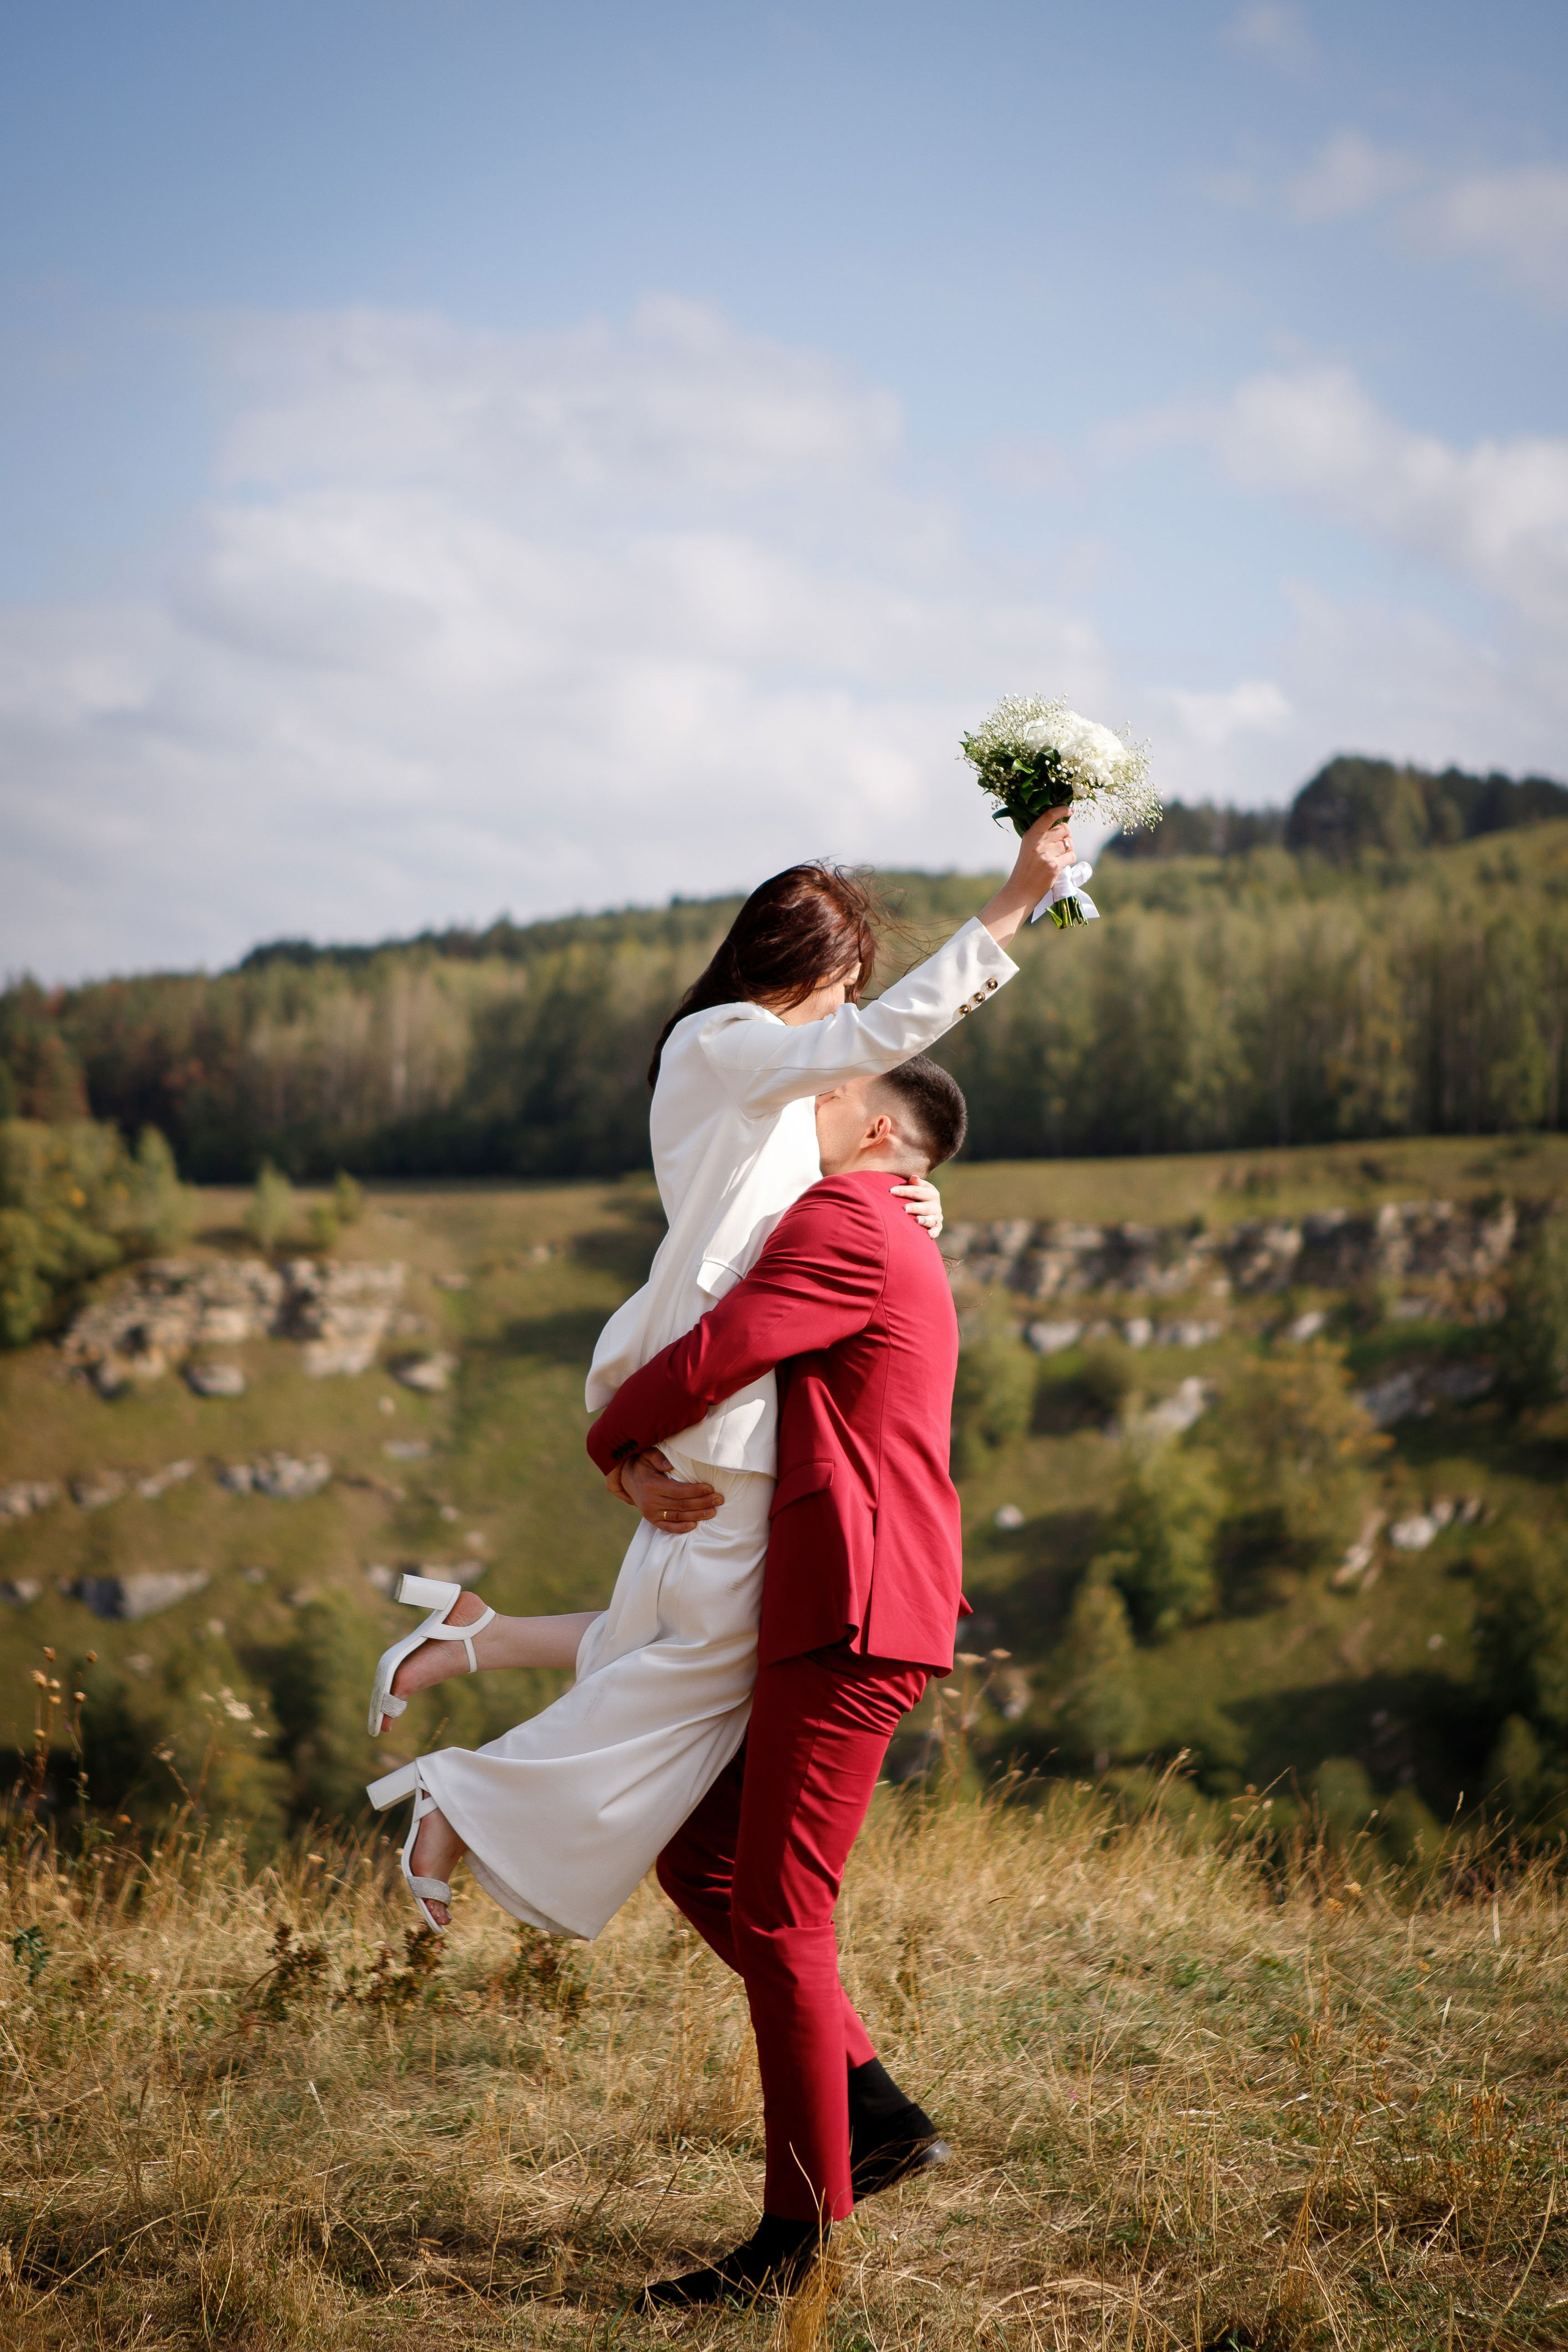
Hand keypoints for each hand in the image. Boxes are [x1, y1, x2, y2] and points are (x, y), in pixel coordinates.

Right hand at [612, 1447, 722, 1533]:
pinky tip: (694, 1525)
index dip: (695, 1491)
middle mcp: (650, 1501)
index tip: (710, 1488)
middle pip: (681, 1505)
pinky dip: (680, 1528)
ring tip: (712, 1512)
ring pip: (678, 1516)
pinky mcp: (651, 1519)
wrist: (626, 1478)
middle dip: (702, 1503)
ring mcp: (650, 1513)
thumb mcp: (647, 1455)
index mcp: (652, 1485)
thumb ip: (657, 1458)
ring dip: (697, 1515)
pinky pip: (667, 1527)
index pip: (678, 1491)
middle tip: (718, 1500)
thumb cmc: (642, 1465)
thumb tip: (669, 1465)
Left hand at [891, 1177, 942, 1238]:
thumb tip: (913, 1177)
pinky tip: (928, 1234)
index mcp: (931, 1192)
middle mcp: (935, 1205)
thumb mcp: (918, 1188)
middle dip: (915, 1207)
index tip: (891, 1191)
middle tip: (904, 1208)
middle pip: (925, 1206)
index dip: (904, 1191)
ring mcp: (937, 1217)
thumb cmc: (917, 1197)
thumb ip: (915, 1183)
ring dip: (924, 1220)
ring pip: (931, 1219)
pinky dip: (933, 1232)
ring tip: (916, 1220)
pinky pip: (936, 1230)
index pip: (917, 1191)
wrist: (927, 1210)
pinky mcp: (937, 1227)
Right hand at [977, 807, 1077, 949]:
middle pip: (1064, 829)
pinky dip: (1070, 860)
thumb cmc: (1025, 869)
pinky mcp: (1054, 866)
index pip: (1048, 816)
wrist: (1020, 891)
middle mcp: (1039, 842)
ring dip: (1068, 849)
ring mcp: (1046, 854)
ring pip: (1069, 843)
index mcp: (1031, 835)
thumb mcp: (1028, 848)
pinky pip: (1071, 856)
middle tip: (1062, 844)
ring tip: (1060, 857)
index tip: (1069, 809)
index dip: (1061, 810)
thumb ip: (1041, 837)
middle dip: (1067, 835)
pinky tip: (1061, 865)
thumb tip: (1062, 827)